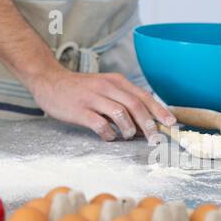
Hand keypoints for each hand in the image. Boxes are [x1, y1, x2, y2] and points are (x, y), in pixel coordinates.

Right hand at [27, 65, 175, 141]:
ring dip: (129, 129)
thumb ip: (122, 100)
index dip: (159, 111)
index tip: (172, 124)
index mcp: (115, 81)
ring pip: (120, 114)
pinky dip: (109, 134)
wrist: (49, 81)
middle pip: (135, 105)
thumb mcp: (104, 87)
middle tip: (155, 138)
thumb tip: (144, 122)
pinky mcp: (80, 110)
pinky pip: (100, 124)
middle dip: (149, 124)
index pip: (143, 96)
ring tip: (127, 136)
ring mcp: (92, 98)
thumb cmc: (80, 88)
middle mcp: (106, 87)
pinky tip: (108, 137)